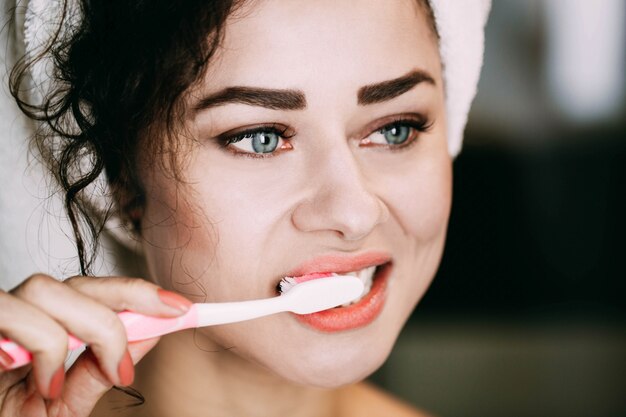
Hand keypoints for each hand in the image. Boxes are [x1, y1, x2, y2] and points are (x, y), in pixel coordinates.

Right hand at [0, 274, 191, 415]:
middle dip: (122, 308)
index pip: (99, 293)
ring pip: (47, 290)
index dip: (142, 293)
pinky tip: (37, 380)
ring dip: (74, 334)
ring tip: (60, 385)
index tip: (184, 308)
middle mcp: (22, 316)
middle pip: (78, 283)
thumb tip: (152, 333)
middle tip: (147, 340)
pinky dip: (36, 344)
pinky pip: (8, 313)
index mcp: (49, 329)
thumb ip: (100, 368)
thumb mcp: (62, 405)